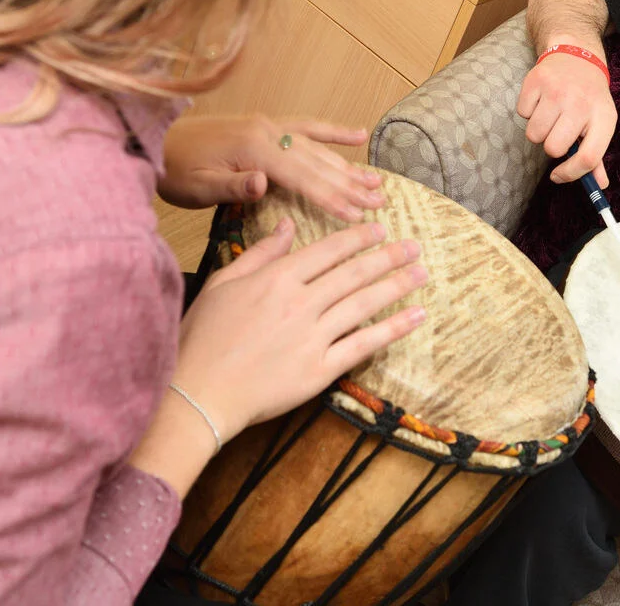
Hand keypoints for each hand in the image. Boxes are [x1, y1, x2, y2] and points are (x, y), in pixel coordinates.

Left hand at [159, 114, 384, 221]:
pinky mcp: (265, 126)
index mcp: (253, 148)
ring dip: (348, 165)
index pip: (302, 176)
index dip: (330, 197)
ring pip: (317, 147)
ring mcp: (268, 125)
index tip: (356, 215)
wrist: (153, 141)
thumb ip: (231, 186)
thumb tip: (263, 184)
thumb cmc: (173, 170)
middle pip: (317, 161)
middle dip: (349, 183)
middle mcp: (267, 131)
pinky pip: (306, 127)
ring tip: (376, 182)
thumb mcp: (196, 186)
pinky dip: (333, 132)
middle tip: (378, 202)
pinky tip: (357, 135)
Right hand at [173, 217, 426, 441]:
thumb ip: (260, 254)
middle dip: (388, 257)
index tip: (380, 230)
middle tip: (414, 247)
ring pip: (364, 303)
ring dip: (397, 285)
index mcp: (277, 278)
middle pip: (354, 273)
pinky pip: (363, 344)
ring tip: (421, 273)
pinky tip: (415, 316)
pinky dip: (393, 328)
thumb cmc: (202, 338)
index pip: (328, 250)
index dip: (358, 239)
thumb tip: (286, 225)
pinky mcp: (320, 370)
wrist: (198, 394)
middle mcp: (300, 303)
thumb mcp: (223, 284)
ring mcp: (312, 336)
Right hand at [516, 50, 615, 185]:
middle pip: (554, 148)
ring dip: (538, 129)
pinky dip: (528, 111)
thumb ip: (596, 155)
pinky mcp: (536, 81)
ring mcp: (557, 91)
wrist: (576, 57)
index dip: (571, 174)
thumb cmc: (589, 97)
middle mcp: (581, 103)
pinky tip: (541, 100)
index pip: (588, 158)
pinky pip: (522, 114)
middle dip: (551, 145)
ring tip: (550, 114)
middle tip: (557, 131)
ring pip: (534, 134)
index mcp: (603, 118)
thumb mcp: (601, 123)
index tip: (558, 176)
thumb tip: (598, 186)